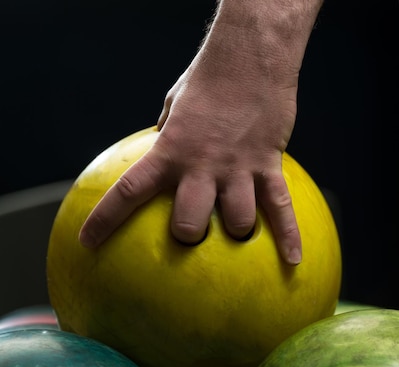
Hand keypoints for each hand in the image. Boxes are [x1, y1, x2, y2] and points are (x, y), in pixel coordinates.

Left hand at [77, 2, 318, 264]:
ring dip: (236, 233)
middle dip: (188, 237)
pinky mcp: (268, 165)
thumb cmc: (209, 79)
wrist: (250, 59)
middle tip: (192, 234)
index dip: (106, 220)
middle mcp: (201, 167)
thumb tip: (166, 155)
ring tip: (238, 231)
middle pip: (189, 224)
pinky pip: (281, 208)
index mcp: (170, 151)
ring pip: (237, 222)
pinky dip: (289, 236)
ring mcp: (238, 169)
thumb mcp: (174, 105)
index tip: (89, 243)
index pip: (129, 191)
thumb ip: (168, 137)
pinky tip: (293, 260)